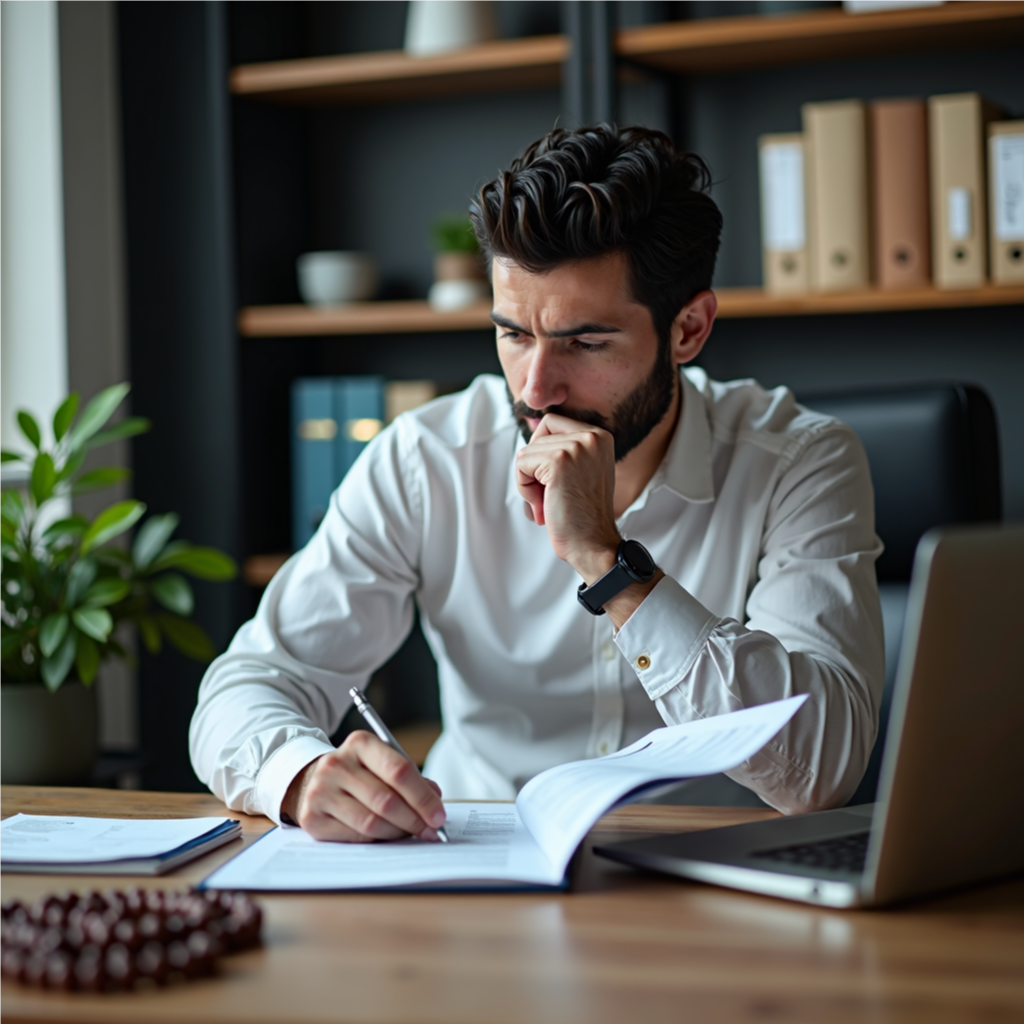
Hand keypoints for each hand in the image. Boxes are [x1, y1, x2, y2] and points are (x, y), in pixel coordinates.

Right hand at [280, 731, 446, 841]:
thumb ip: (408, 777)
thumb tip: (435, 798)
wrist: (310, 779)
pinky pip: (354, 835)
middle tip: (431, 831)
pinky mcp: (312, 817)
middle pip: (386, 800)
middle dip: (415, 819)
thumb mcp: (381, 762)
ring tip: (412, 833)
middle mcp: (336, 764)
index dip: (423, 797)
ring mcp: (320, 791)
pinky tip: (388, 836)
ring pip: (371, 822)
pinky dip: (377, 839)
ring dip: (398, 832)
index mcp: (360, 743)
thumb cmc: (357, 772)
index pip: (399, 770)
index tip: (439, 815)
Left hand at [515, 413, 620, 581]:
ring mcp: (576, 447)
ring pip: (527, 451)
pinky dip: (524, 487)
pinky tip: (542, 505)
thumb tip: (532, 429)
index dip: (542, 450)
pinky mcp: (558, 462)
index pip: (552, 423)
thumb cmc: (582, 514)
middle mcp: (592, 437)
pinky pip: (522, 465)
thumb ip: (564, 449)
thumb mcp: (582, 470)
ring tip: (547, 502)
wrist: (593, 544)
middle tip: (549, 493)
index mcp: (600, 436)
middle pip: (539, 434)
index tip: (553, 479)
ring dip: (529, 481)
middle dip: (535, 466)